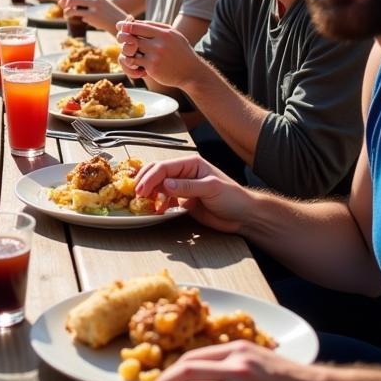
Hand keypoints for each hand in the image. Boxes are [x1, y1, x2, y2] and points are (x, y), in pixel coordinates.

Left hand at [59, 0, 124, 34]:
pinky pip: (75, 12)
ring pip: (71, 2)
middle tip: (62, 9)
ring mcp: (94, 5)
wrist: (119, 23)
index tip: (62, 3)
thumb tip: (70, 2)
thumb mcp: (97, 3)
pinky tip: (71, 18)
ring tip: (66, 15)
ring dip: (65, 9)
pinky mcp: (93, 14)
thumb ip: (86, 1)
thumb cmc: (105, 15)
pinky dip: (69, 15)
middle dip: (63, 2)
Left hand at [116, 18, 201, 88]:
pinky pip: (134, 61)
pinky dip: (131, 60)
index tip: (120, 25)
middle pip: (132, 36)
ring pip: (131, 49)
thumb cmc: (181, 51)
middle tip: (119, 37)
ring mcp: (155, 56)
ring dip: (127, 49)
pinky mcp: (152, 67)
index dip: (126, 25)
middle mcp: (159, 43)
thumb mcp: (173, 35)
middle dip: (123, 36)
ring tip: (128, 49)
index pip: (138, 25)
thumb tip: (137, 20)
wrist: (192, 72)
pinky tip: (134, 61)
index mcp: (164, 32)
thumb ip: (156, 26)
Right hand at [134, 155, 250, 232]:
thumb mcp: (211, 188)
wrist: (243, 216)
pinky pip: (164, 199)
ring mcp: (182, 186)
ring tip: (142, 202)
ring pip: (158, 186)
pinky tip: (155, 210)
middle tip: (136, 195)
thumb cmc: (232, 197)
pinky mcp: (183, 200)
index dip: (150, 177)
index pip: (164, 167)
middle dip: (145, 182)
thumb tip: (165, 184)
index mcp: (190, 164)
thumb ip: (188, 186)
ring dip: (149, 193)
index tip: (141, 190)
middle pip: (157, 173)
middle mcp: (184, 173)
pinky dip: (157, 204)